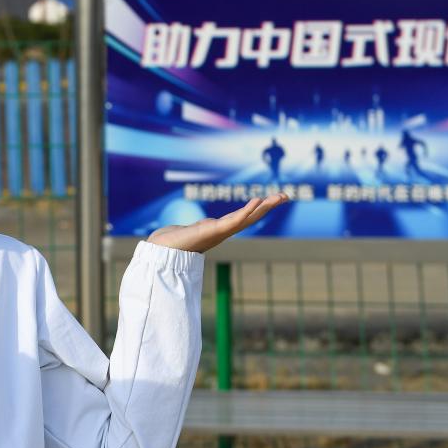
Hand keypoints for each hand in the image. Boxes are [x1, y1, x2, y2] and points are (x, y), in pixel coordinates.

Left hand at [146, 193, 289, 253]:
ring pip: (247, 218)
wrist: (161, 251)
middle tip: (286, 196)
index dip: (258, 209)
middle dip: (268, 207)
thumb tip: (202, 227)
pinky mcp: (212, 231)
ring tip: (278, 197)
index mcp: (220, 230)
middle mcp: (223, 231)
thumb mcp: (193, 231)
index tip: (271, 199)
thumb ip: (201, 229)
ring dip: (264, 207)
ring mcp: (219, 232)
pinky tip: (258, 201)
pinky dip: (247, 211)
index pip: (244, 217)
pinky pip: (234, 220)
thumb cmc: (174, 242)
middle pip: (251, 217)